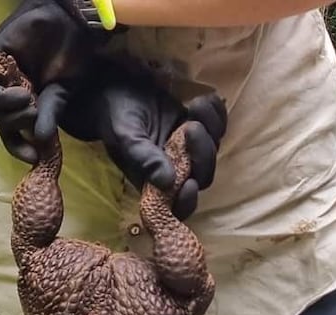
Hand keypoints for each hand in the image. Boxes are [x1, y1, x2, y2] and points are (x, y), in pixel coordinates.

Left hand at [0, 0, 109, 162]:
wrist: (68, 22)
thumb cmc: (71, 54)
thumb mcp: (62, 91)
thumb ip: (49, 114)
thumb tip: (41, 141)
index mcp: (25, 101)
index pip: (13, 131)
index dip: (19, 147)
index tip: (33, 157)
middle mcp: (8, 91)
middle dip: (15, 129)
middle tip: (35, 119)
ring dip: (9, 115)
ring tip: (30, 104)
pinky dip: (1, 99)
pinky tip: (22, 94)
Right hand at [35, 62, 228, 219]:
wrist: (117, 88)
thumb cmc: (117, 117)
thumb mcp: (126, 137)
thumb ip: (144, 159)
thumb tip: (167, 182)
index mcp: (155, 181)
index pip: (178, 204)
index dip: (188, 200)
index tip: (190, 183)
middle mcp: (176, 168)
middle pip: (204, 174)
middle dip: (203, 152)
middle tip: (190, 127)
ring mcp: (189, 148)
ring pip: (214, 148)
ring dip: (211, 127)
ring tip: (194, 106)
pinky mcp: (198, 126)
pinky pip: (218, 125)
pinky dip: (217, 113)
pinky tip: (204, 99)